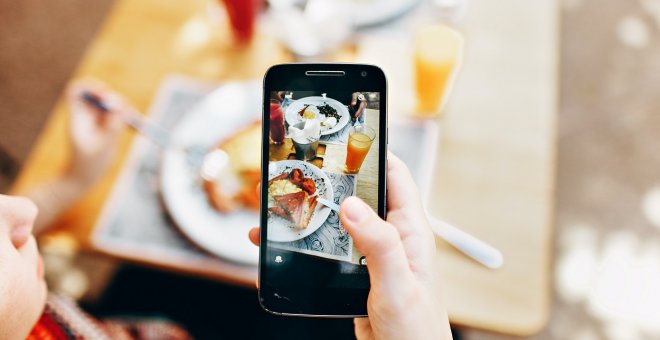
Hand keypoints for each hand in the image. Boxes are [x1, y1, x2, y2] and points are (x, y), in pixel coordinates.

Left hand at [65, 78, 127, 185]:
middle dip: (116, 101)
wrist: (83, 179)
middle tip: (129, 113)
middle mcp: (85, 116)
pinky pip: (117, 116)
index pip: (78, 90)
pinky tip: (138, 127)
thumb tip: (119, 103)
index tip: (107, 96)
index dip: (92, 87)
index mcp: (78, 117)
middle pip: (100, 95)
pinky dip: (127, 118)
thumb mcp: (104, 146)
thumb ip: (112, 124)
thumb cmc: (90, 166)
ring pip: (111, 105)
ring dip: (125, 110)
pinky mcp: (104, 127)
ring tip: (136, 122)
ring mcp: (95, 121)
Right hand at [248, 153, 450, 339]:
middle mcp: (391, 237)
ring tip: (280, 200)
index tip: (348, 136)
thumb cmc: (417, 330)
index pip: (395, 177)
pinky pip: (328, 247)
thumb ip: (379, 244)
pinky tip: (281, 239)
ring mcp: (371, 255)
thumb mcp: (397, 285)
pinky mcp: (354, 273)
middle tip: (301, 165)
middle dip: (331, 178)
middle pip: (359, 194)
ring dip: (312, 209)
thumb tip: (352, 205)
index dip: (375, 152)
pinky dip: (305, 240)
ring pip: (338, 220)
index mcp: (409, 231)